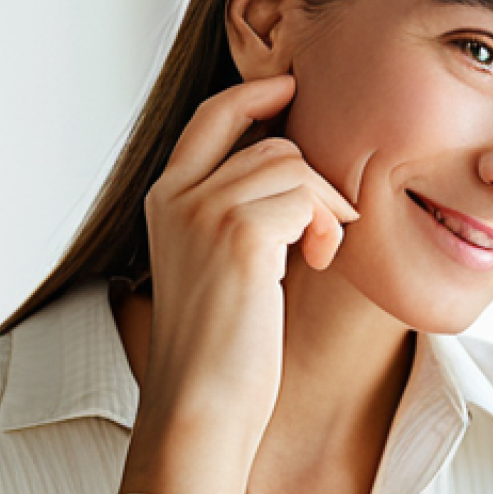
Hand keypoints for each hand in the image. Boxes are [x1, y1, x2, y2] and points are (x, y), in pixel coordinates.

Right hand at [117, 74, 359, 493]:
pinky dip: (327, 228)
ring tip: (318, 254)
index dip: (253, 94)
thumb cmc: (219, 346)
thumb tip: (291, 169)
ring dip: (325, 207)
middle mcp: (178, 196)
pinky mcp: (238, 234)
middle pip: (271, 144)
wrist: (201, 405)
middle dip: (312, 182)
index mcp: (165, 199)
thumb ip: (235, 210)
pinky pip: (306, 197)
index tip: (290, 87)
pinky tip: (318, 263)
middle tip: (322, 232)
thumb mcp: (216, 263)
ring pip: (294, 166)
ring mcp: (204, 211)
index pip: (211, 117)